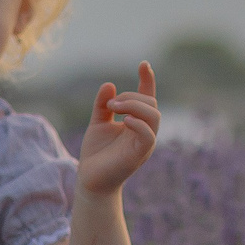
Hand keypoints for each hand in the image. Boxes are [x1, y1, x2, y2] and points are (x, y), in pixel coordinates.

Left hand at [78, 62, 158, 196]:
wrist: (90, 180)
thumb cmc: (96, 153)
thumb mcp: (97, 123)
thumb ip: (103, 104)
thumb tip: (110, 84)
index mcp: (136, 122)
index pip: (148, 97)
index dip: (148, 80)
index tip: (143, 64)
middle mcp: (143, 131)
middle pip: (151, 103)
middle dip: (132, 96)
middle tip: (110, 104)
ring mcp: (143, 143)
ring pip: (154, 116)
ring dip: (134, 106)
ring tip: (114, 108)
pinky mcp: (139, 154)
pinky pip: (148, 135)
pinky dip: (138, 123)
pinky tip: (122, 121)